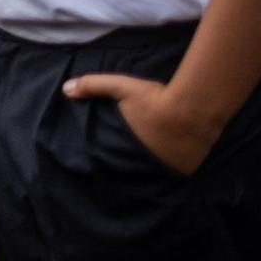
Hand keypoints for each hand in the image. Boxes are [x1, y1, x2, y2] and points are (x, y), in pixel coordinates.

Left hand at [62, 74, 216, 175]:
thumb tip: (65, 89)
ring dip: (150, 168)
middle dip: (129, 165)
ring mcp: (167, 170)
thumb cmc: (155, 98)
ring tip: (149, 161)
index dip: (109, 160)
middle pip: (132, 169)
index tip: (105, 159)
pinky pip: (173, 173)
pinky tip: (169, 160)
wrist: (195, 107)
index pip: (112, 162)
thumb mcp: (121, 87)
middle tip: (129, 159)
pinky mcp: (186, 171)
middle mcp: (146, 165)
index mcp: (127, 148)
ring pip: (154, 173)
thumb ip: (93, 86)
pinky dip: (169, 168)